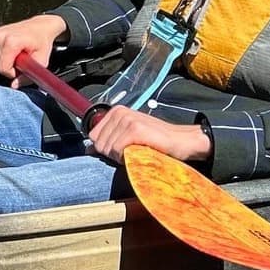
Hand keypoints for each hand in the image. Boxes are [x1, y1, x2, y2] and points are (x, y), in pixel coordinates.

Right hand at [0, 13, 67, 83]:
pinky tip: (10, 51)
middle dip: (8, 68)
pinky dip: (0, 56)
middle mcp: (0, 36)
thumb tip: (14, 85)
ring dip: (4, 62)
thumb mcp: (41, 62)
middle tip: (21, 62)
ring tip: (16, 55)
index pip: (2, 68)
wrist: (41, 26)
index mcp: (11, 42)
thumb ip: (28, 77)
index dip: (12, 73)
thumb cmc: (42, 42)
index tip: (22, 67)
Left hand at [86, 104, 213, 163]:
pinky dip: (127, 157)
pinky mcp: (136, 129)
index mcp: (116, 111)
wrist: (181, 141)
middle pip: (100, 144)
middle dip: (113, 154)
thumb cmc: (156, 141)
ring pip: (108, 149)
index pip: (93, 136)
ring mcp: (128, 119)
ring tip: (137, 152)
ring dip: (121, 157)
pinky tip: (140, 153)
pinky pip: (118, 150)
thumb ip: (109, 140)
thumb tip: (88, 150)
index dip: (105, 149)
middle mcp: (120, 112)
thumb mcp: (128, 137)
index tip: (122, 150)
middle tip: (132, 152)